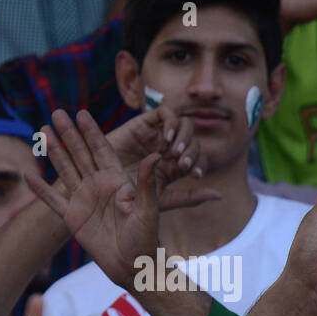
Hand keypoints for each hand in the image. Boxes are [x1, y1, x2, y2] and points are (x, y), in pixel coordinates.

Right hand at [28, 109, 166, 292]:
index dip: (91, 131)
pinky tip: (29, 175)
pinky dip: (40, 189)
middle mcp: (99, 186)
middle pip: (80, 154)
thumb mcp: (148, 209)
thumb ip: (147, 183)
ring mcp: (83, 200)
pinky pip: (52, 200)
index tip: (81, 113)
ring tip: (42, 132)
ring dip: (54, 152)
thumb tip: (155, 156)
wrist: (131, 264)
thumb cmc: (145, 238)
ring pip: (65, 170)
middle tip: (56, 113)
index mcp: (117, 180)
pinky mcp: (72, 217)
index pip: (102, 149)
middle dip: (68, 133)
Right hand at [103, 103, 220, 210]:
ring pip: (183, 125)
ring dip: (184, 136)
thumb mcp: (160, 201)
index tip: (192, 175)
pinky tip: (167, 138)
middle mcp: (166, 150)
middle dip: (191, 150)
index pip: (197, 158)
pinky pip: (165, 113)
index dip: (198, 163)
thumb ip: (188, 197)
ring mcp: (156, 135)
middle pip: (192, 141)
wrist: (96, 192)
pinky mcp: (143, 123)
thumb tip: (219, 195)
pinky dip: (172, 122)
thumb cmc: (124, 201)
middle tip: (182, 163)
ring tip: (175, 151)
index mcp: (172, 168)